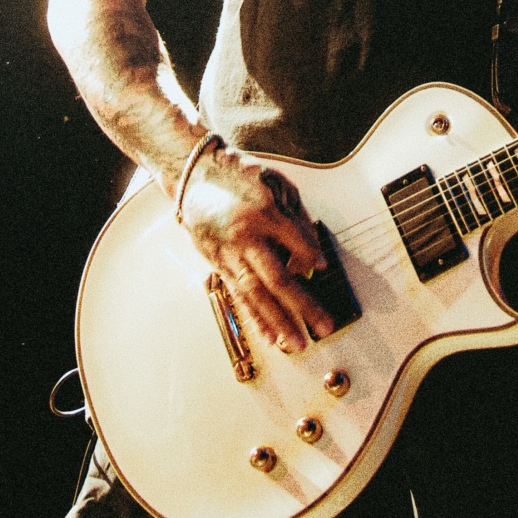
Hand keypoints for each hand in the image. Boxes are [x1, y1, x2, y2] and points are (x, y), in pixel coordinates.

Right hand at [179, 145, 332, 352]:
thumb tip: (314, 253)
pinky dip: (254, 317)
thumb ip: (296, 216)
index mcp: (263, 213)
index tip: (322, 268)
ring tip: (296, 342)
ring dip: (278, 321)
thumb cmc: (238, 175)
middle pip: (277, 279)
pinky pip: (238, 295)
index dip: (312, 257)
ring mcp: (228, 254)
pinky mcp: (216, 263)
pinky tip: (268, 335)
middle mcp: (245, 238)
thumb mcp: (274, 182)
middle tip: (324, 326)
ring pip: (256, 294)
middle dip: (303, 306)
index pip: (297, 244)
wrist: (193, 176)